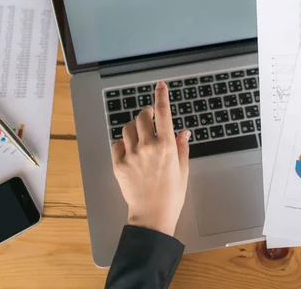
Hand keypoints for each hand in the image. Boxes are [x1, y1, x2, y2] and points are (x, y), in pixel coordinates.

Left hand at [111, 81, 189, 235]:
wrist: (152, 216)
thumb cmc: (172, 194)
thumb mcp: (183, 169)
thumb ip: (182, 146)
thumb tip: (183, 131)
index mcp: (167, 146)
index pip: (163, 113)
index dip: (161, 96)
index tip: (160, 85)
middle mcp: (148, 146)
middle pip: (142, 116)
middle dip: (146, 112)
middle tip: (150, 115)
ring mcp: (131, 155)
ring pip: (128, 128)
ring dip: (135, 127)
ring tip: (140, 135)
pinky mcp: (118, 164)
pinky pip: (117, 144)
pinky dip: (123, 143)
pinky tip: (130, 150)